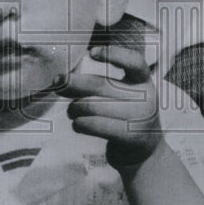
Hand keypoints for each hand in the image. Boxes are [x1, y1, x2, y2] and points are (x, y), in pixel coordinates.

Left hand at [59, 45, 162, 170]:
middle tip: (57, 82)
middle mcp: (146, 97)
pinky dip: (80, 124)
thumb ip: (93, 86)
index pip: (134, 61)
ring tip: (72, 111)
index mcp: (143, 81)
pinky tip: (77, 124)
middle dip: (73, 83)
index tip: (92, 52)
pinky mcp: (132, 137)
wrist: (143, 152)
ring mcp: (141, 118)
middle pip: (101, 84)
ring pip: (92, 106)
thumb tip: (60, 80)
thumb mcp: (116, 96)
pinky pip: (96, 125)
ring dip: (74, 108)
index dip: (114, 54)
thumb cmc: (122, 116)